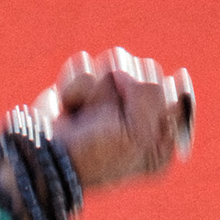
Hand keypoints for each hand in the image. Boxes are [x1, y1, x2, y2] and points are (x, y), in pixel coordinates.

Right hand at [26, 46, 194, 190]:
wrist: (44, 158)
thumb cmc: (94, 155)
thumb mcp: (137, 134)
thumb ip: (155, 96)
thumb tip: (153, 72)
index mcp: (161, 134)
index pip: (175, 91)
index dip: (155, 96)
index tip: (136, 114)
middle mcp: (140, 114)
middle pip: (147, 69)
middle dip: (124, 90)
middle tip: (106, 120)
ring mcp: (111, 99)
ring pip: (116, 61)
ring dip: (96, 88)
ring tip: (85, 114)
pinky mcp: (83, 88)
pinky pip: (85, 64)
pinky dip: (74, 86)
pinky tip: (69, 107)